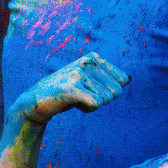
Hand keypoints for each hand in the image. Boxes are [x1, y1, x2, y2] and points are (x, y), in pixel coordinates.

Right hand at [11, 52, 128, 124]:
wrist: (37, 101)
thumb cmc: (68, 91)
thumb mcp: (89, 80)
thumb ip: (109, 78)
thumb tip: (129, 78)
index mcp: (94, 57)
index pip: (123, 80)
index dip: (108, 90)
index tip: (90, 88)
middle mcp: (87, 62)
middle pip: (117, 91)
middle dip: (101, 98)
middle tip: (82, 95)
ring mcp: (78, 74)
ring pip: (106, 100)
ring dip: (92, 104)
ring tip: (75, 98)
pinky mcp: (71, 88)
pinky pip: (96, 104)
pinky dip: (87, 109)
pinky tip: (73, 103)